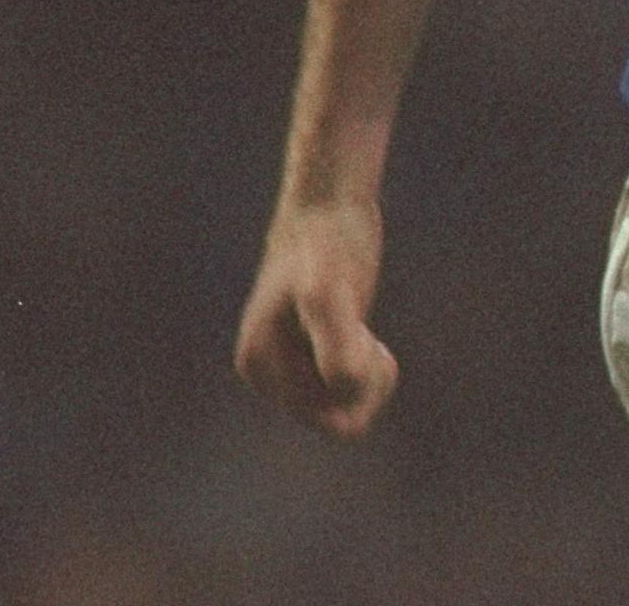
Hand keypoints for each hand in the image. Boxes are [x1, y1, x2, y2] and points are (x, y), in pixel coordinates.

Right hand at [233, 196, 399, 438]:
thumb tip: (344, 387)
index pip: (329, 419)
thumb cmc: (328, 245)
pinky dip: (368, 368)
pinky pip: (347, 389)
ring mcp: (289, 365)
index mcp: (260, 368)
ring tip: (363, 330)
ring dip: (368, 374)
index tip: (361, 337)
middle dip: (364, 382)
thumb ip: (335, 339)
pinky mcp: (311, 353)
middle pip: (338, 418)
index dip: (359, 385)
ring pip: (346, 405)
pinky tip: (364, 334)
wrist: (329, 208)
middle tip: (365, 333)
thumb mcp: (332, 291)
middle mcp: (268, 374)